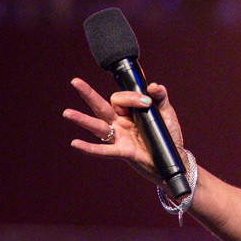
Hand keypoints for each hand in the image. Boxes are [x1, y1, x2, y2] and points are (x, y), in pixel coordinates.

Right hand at [63, 78, 185, 183]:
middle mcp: (120, 123)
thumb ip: (160, 97)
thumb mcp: (166, 112)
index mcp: (128, 112)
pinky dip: (90, 148)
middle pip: (101, 106)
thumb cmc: (167, 135)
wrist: (173, 159)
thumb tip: (152, 85)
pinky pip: (104, 150)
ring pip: (97, 126)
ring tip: (67, 113)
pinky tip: (76, 143)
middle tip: (75, 81)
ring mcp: (119, 137)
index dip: (131, 97)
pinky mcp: (123, 152)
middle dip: (88, 93)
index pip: (120, 98)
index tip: (146, 102)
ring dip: (82, 120)